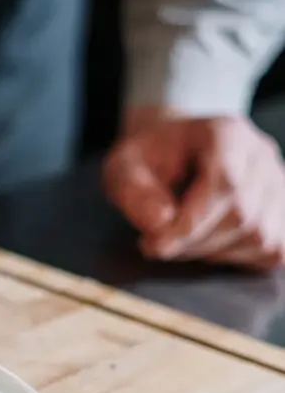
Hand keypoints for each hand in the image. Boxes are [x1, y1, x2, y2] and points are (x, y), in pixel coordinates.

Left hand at [103, 110, 284, 270]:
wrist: (171, 153)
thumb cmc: (148, 162)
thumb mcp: (124, 169)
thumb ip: (135, 194)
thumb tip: (160, 224)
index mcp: (225, 134)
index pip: (225, 184)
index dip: (190, 224)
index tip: (154, 245)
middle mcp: (260, 155)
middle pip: (242, 215)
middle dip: (194, 242)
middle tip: (158, 243)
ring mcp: (278, 183)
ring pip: (260, 237)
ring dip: (212, 253)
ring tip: (181, 240)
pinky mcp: (282, 211)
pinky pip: (273, 249)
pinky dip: (238, 259)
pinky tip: (208, 246)